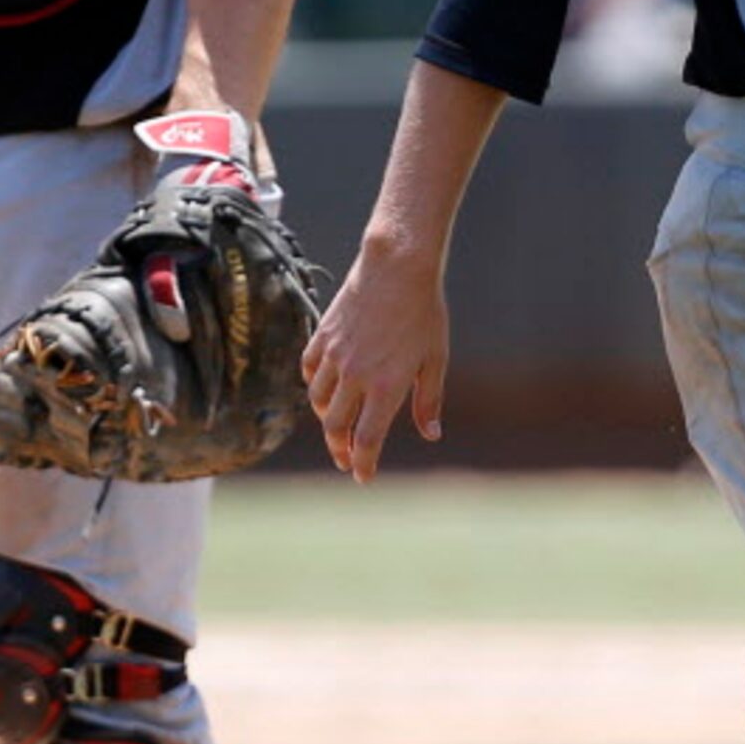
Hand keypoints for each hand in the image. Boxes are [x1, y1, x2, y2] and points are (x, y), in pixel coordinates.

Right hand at [302, 239, 449, 484]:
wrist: (397, 267)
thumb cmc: (424, 313)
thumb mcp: (435, 359)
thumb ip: (429, 401)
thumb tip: (431, 434)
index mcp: (386, 387)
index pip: (366, 440)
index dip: (362, 464)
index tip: (362, 477)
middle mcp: (355, 376)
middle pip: (336, 428)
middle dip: (340, 450)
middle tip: (346, 459)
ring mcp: (335, 356)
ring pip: (319, 402)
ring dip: (328, 419)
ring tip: (339, 424)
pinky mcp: (322, 336)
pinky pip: (310, 372)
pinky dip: (315, 387)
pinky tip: (326, 389)